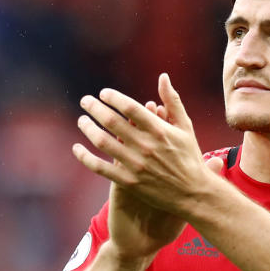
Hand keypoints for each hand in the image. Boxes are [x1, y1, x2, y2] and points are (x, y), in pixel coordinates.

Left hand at [73, 73, 218, 219]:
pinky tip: (77, 149)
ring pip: (102, 142)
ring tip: (82, 120)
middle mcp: (145, 146)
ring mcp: (135, 165)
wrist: (193, 194)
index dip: (113, 97)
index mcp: (159, 130)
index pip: (130, 107)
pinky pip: (100, 167)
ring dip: (87, 128)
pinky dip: (85, 157)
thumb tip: (163, 76)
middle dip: (94, 108)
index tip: (103, 93)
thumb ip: (172, 101)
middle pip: (112, 121)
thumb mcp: (185, 127)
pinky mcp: (128, 182)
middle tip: (85, 101)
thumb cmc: (190, 157)